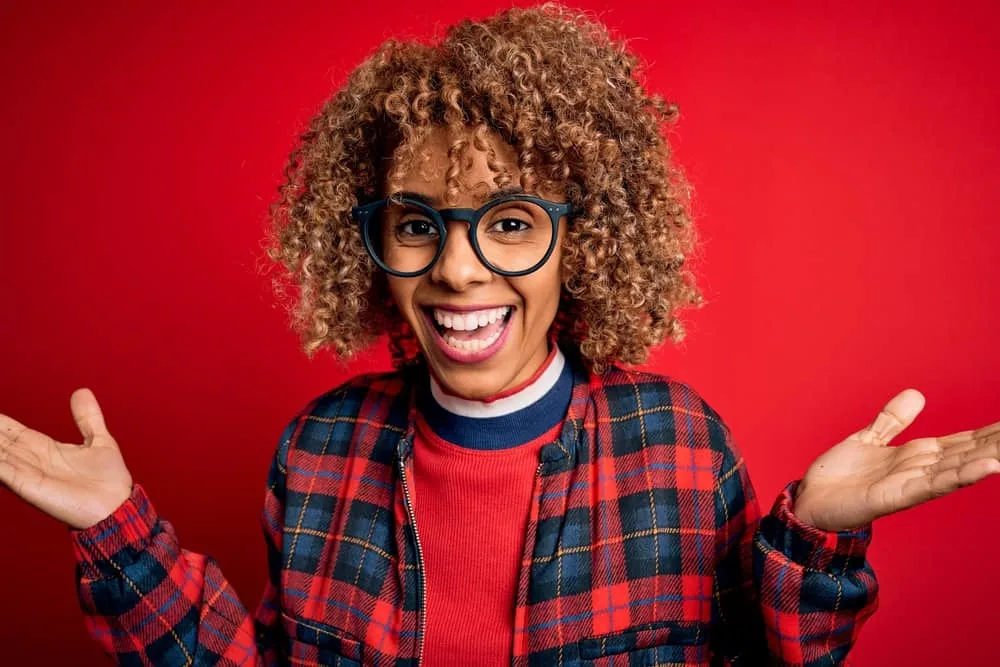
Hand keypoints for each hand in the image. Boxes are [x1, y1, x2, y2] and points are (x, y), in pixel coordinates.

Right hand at [0, 388, 132, 529]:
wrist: (116, 504)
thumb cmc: (109, 479)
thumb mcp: (99, 439)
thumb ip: (87, 417)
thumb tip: (81, 391)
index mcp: (44, 448)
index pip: (11, 430)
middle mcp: (30, 459)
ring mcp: (26, 472)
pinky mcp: (26, 485)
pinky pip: (1, 470)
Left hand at [793, 388, 999, 531]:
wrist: (810, 500)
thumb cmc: (839, 476)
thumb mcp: (869, 439)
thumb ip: (893, 420)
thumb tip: (917, 395)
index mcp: (915, 455)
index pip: (962, 442)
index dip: (989, 433)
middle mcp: (919, 469)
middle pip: (967, 453)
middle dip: (995, 444)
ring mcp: (910, 484)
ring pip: (958, 468)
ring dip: (988, 458)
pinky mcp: (895, 496)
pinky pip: (933, 485)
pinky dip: (960, 476)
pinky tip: (989, 467)